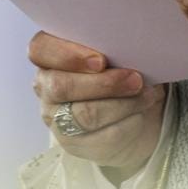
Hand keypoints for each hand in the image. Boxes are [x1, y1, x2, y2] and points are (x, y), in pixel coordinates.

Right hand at [29, 31, 167, 173]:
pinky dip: (127, 123)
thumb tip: (130, 45)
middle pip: (61, 86)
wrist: (131, 112)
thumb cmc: (119, 70)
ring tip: (147, 95)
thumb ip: (110, 46)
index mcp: (47, 54)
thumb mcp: (113, 52)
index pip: (40, 49)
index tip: (101, 61)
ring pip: (84, 115)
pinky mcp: (72, 143)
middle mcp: (45, 85)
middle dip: (103, 84)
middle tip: (135, 79)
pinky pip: (101, 137)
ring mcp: (55, 117)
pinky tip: (141, 114)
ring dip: (122, 104)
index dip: (68, 55)